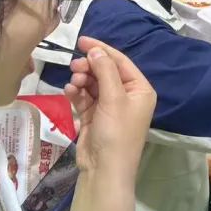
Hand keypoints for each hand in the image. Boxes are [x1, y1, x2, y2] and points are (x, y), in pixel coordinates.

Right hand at [64, 36, 155, 177]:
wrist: (104, 170)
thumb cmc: (116, 132)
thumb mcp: (114, 98)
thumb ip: (105, 70)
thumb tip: (96, 50)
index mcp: (140, 89)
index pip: (120, 61)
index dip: (101, 49)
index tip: (81, 41)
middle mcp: (127, 96)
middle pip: (105, 71)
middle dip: (89, 66)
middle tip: (74, 66)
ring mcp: (110, 106)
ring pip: (93, 83)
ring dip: (82, 79)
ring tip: (74, 82)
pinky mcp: (94, 116)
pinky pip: (85, 97)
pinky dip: (77, 92)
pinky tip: (70, 91)